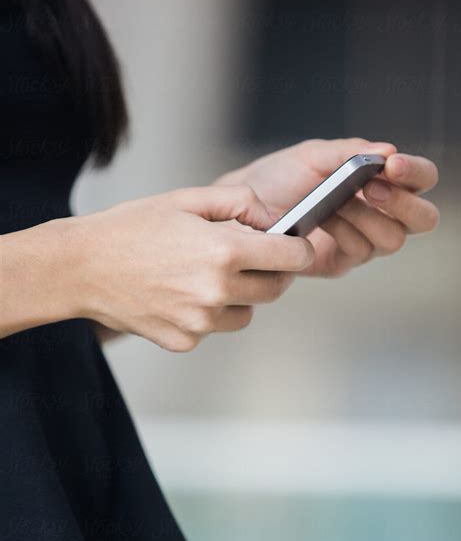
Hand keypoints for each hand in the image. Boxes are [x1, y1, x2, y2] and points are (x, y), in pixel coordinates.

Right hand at [72, 185, 313, 350]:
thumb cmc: (130, 229)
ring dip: (241, 296)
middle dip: (272, 272)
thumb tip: (272, 220)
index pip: (291, 257)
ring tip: (208, 276)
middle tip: (252, 259)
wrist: (81, 268)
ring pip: (247, 313)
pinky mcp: (184, 341)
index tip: (296, 247)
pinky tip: (181, 295)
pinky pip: (214, 329)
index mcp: (223, 251)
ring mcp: (200, 322)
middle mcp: (217, 291)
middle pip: (275, 288)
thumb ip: (240, 202)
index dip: (299, 249)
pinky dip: (209, 315)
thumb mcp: (187, 199)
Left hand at [216, 138, 438, 277]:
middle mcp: (380, 214)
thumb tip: (388, 151)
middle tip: (369, 189)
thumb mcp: (311, 156)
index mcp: (380, 182)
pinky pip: (359, 252)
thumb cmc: (278, 178)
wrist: (239, 210)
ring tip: (335, 203)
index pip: (421, 180)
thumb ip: (348, 153)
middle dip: (402, 203)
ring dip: (367, 217)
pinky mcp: (339, 263)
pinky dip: (344, 232)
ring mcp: (362, 242)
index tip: (392, 164)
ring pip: (392, 239)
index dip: (416, 173)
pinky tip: (323, 219)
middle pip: (422, 219)